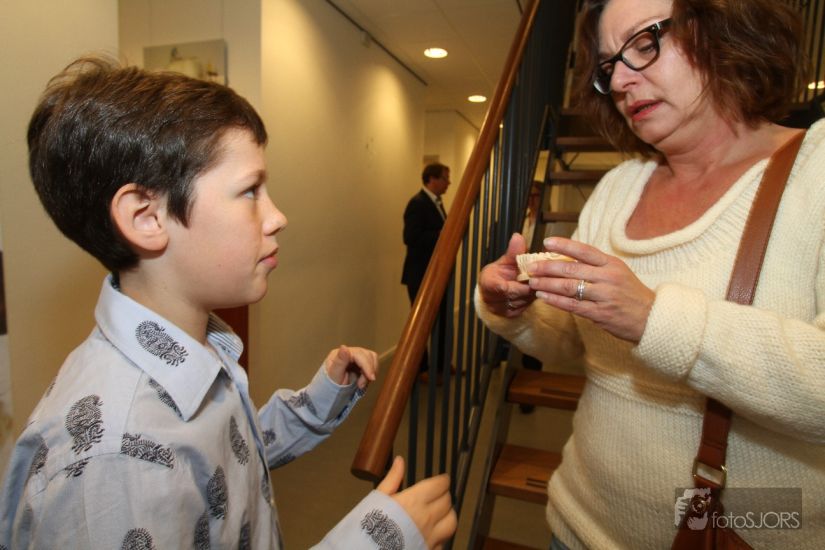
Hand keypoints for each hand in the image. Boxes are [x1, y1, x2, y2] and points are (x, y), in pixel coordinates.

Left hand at [323, 345, 377, 389]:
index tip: (371, 378)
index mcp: (340, 353)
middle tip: (361, 385)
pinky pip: (372, 363)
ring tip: (362, 383)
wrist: (330, 392)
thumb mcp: (334, 375)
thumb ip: (340, 362)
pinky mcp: (361, 363)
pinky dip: (371, 372)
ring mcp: (355, 357)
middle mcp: (348, 352)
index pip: (359, 354)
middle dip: (368, 370)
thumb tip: (344, 346)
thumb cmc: (330, 385)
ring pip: (372, 358)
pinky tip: (364, 380)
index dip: (367, 365)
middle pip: (367, 355)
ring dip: (371, 371)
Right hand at [377, 456, 456, 548]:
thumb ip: (392, 479)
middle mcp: (426, 518)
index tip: (442, 480)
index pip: (440, 485)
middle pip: (447, 501)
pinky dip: (441, 535)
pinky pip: (443, 541)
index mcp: (414, 501)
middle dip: (444, 495)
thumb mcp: (378, 498)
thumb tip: (400, 461)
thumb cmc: (370, 526)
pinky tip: (432, 533)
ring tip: (440, 513)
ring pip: (451, 522)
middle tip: (438, 494)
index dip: (443, 480)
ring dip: (448, 515)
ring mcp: (429, 536)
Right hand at [478, 233, 535, 316]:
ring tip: (543, 280)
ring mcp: (503, 309)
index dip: (519, 282)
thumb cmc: (498, 273)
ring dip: (534, 291)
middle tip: (544, 274)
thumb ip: (512, 252)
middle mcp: (494, 300)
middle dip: (531, 284)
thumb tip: (518, 237)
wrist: (493, 291)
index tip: (531, 274)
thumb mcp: (504, 261)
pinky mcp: (512, 315)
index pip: (503, 287)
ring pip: (525, 300)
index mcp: (488, 284)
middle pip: (518, 294)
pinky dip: (534, 297)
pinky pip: (527, 306)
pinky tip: (539, 289)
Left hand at [526, 237, 654, 342]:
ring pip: (569, 287)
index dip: (564, 245)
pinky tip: (543, 297)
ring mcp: (604, 296)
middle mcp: (608, 277)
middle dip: (547, 267)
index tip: (546, 242)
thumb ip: (596, 265)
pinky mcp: (600, 314)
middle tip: (531, 266)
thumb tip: (567, 258)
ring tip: (532, 282)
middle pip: (571, 269)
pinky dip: (555, 300)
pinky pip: (572, 305)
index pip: (584, 251)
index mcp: (612, 264)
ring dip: (547, 284)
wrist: (652, 317)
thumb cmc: (630, 293)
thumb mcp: (618, 272)